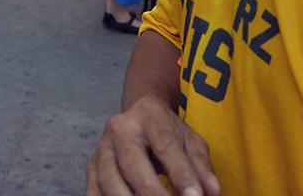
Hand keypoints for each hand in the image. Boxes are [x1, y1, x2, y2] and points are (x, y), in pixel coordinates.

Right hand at [86, 96, 218, 195]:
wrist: (138, 116)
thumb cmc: (167, 132)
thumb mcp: (190, 140)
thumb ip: (201, 165)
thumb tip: (211, 192)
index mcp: (149, 115)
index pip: (165, 144)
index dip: (180, 173)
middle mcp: (120, 128)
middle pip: (132, 163)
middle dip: (152, 192)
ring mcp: (102, 148)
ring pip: (109, 181)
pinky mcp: (91, 167)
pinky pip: (93, 192)